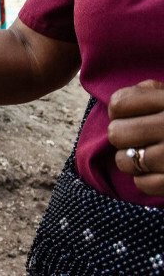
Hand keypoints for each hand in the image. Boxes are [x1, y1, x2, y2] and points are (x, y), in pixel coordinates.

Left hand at [109, 79, 163, 196]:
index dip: (118, 111)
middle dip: (123, 137)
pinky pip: (143, 184)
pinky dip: (146, 180)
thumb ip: (153, 92)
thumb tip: (120, 105)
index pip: (120, 103)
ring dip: (132, 160)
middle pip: (117, 133)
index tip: (129, 115)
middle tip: (138, 139)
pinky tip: (158, 172)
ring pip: (125, 161)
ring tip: (147, 155)